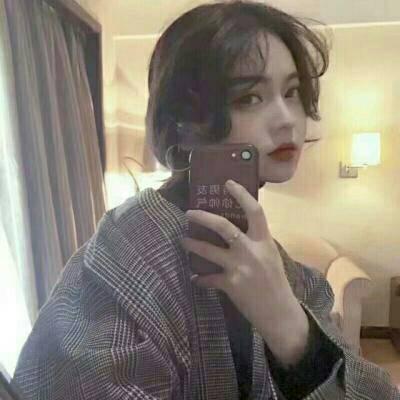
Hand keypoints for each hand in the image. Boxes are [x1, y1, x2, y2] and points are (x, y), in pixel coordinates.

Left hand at [181, 179, 309, 366]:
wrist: (279, 313)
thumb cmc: (276, 282)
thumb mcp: (270, 256)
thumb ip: (255, 242)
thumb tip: (236, 231)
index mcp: (264, 241)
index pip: (255, 211)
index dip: (241, 195)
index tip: (228, 183)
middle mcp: (251, 250)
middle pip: (224, 227)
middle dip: (203, 217)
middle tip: (189, 213)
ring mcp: (239, 267)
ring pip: (208, 250)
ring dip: (192, 244)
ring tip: (183, 241)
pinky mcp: (230, 284)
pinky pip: (208, 278)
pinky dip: (200, 278)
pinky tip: (195, 279)